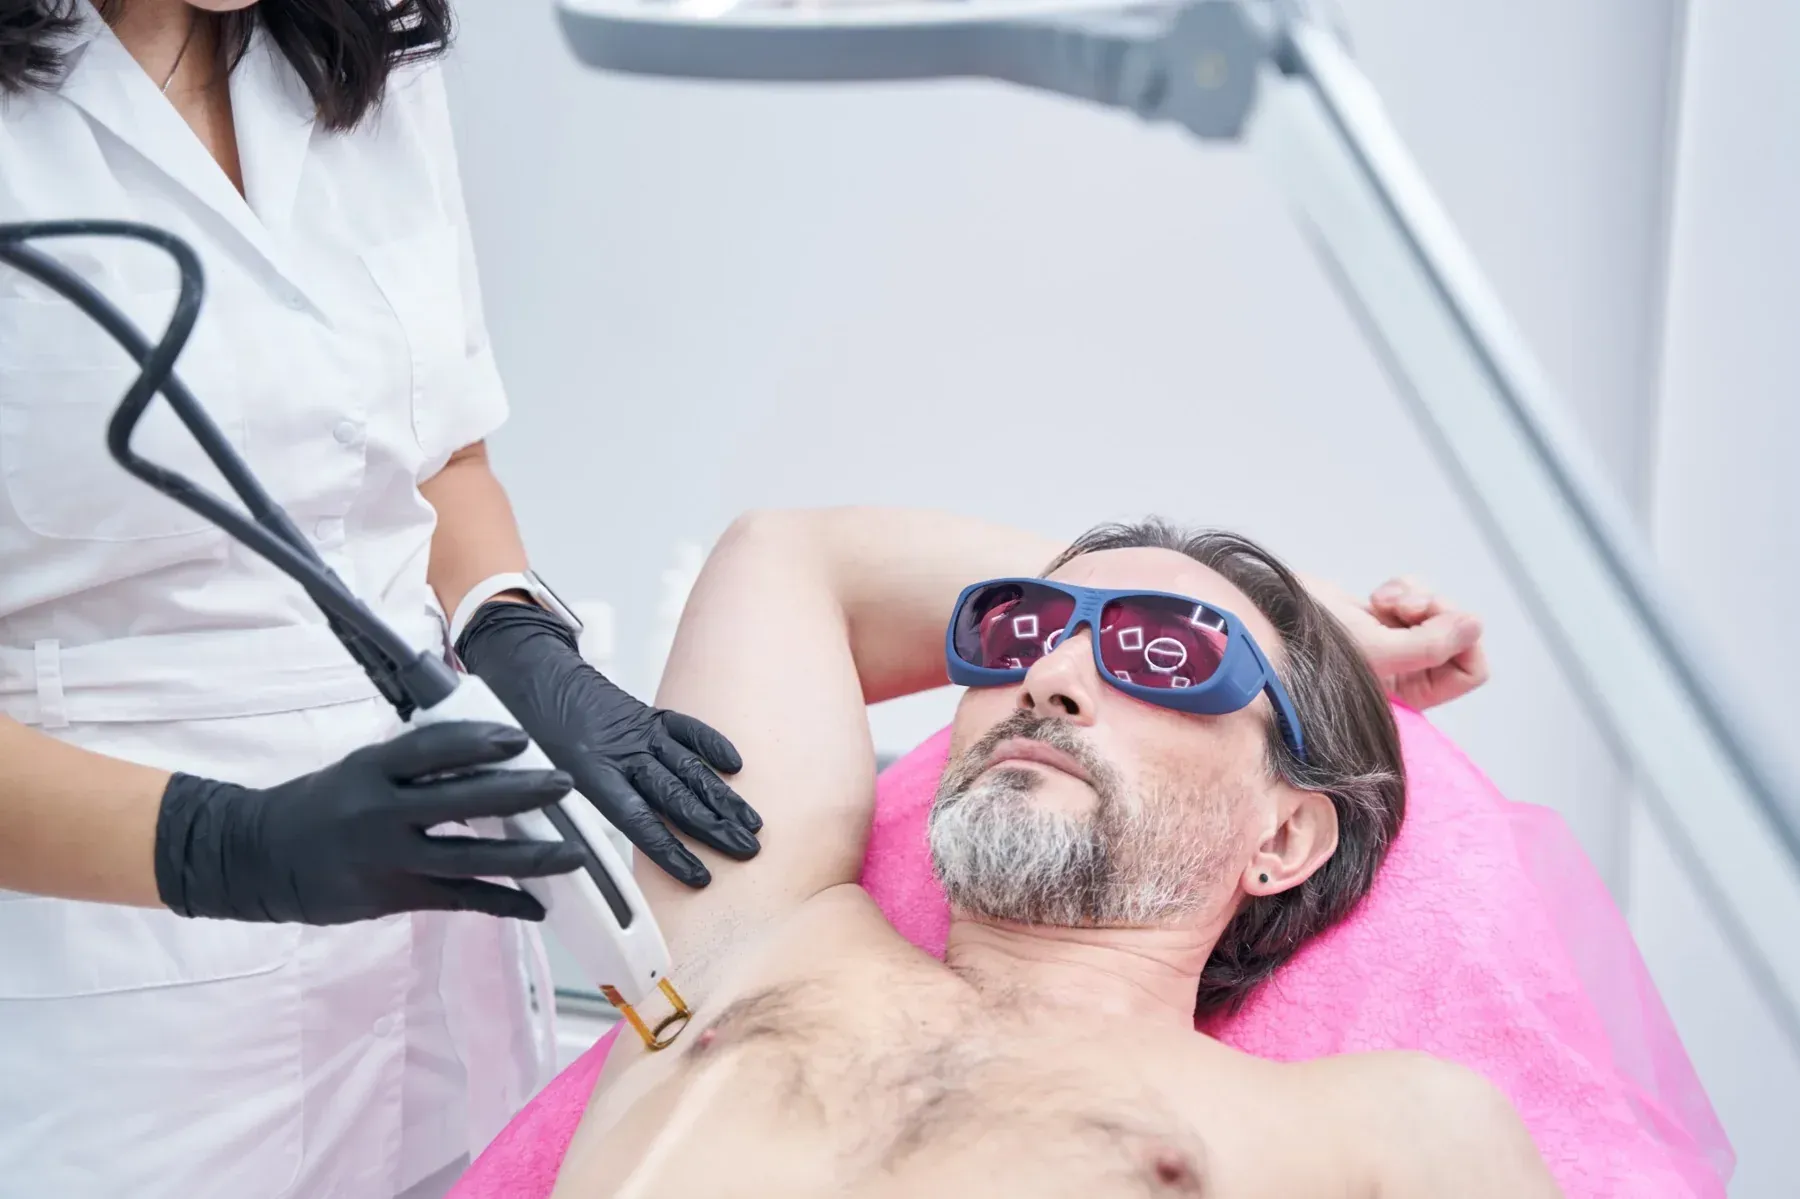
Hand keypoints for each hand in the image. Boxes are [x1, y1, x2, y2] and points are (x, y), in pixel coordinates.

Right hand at [155, 722, 583, 924]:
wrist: (260, 859)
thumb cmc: (324, 804)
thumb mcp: (360, 769)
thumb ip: (412, 765)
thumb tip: (484, 752)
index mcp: (372, 770)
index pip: (430, 749)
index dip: (477, 742)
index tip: (520, 739)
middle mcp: (380, 813)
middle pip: (460, 802)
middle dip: (518, 793)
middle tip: (562, 784)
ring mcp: (388, 859)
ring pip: (469, 859)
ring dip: (527, 857)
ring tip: (572, 853)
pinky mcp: (393, 897)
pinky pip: (459, 900)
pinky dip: (502, 902)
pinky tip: (537, 905)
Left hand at [457, 600, 760, 887]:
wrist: (525, 667)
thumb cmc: (520, 725)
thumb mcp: (528, 775)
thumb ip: (555, 812)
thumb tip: (570, 857)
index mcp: (588, 772)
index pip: (639, 821)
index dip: (671, 852)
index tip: (700, 877)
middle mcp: (621, 752)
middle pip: (677, 796)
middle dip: (715, 826)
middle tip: (747, 850)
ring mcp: (638, 731)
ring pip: (689, 767)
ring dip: (724, 797)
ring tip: (753, 823)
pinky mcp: (646, 714)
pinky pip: (686, 730)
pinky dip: (712, 745)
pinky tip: (736, 766)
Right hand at [1305, 575, 1489, 709]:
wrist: (1275, 619)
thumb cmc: (1316, 649)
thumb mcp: (1380, 652)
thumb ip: (1434, 644)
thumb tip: (1476, 624)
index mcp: (1413, 694)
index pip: (1470, 671)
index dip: (1462, 642)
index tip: (1431, 624)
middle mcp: (1409, 671)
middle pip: (1458, 633)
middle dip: (1435, 612)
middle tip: (1406, 608)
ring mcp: (1396, 641)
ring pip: (1436, 608)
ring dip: (1413, 597)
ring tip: (1382, 603)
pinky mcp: (1382, 615)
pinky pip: (1414, 593)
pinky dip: (1400, 588)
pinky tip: (1375, 597)